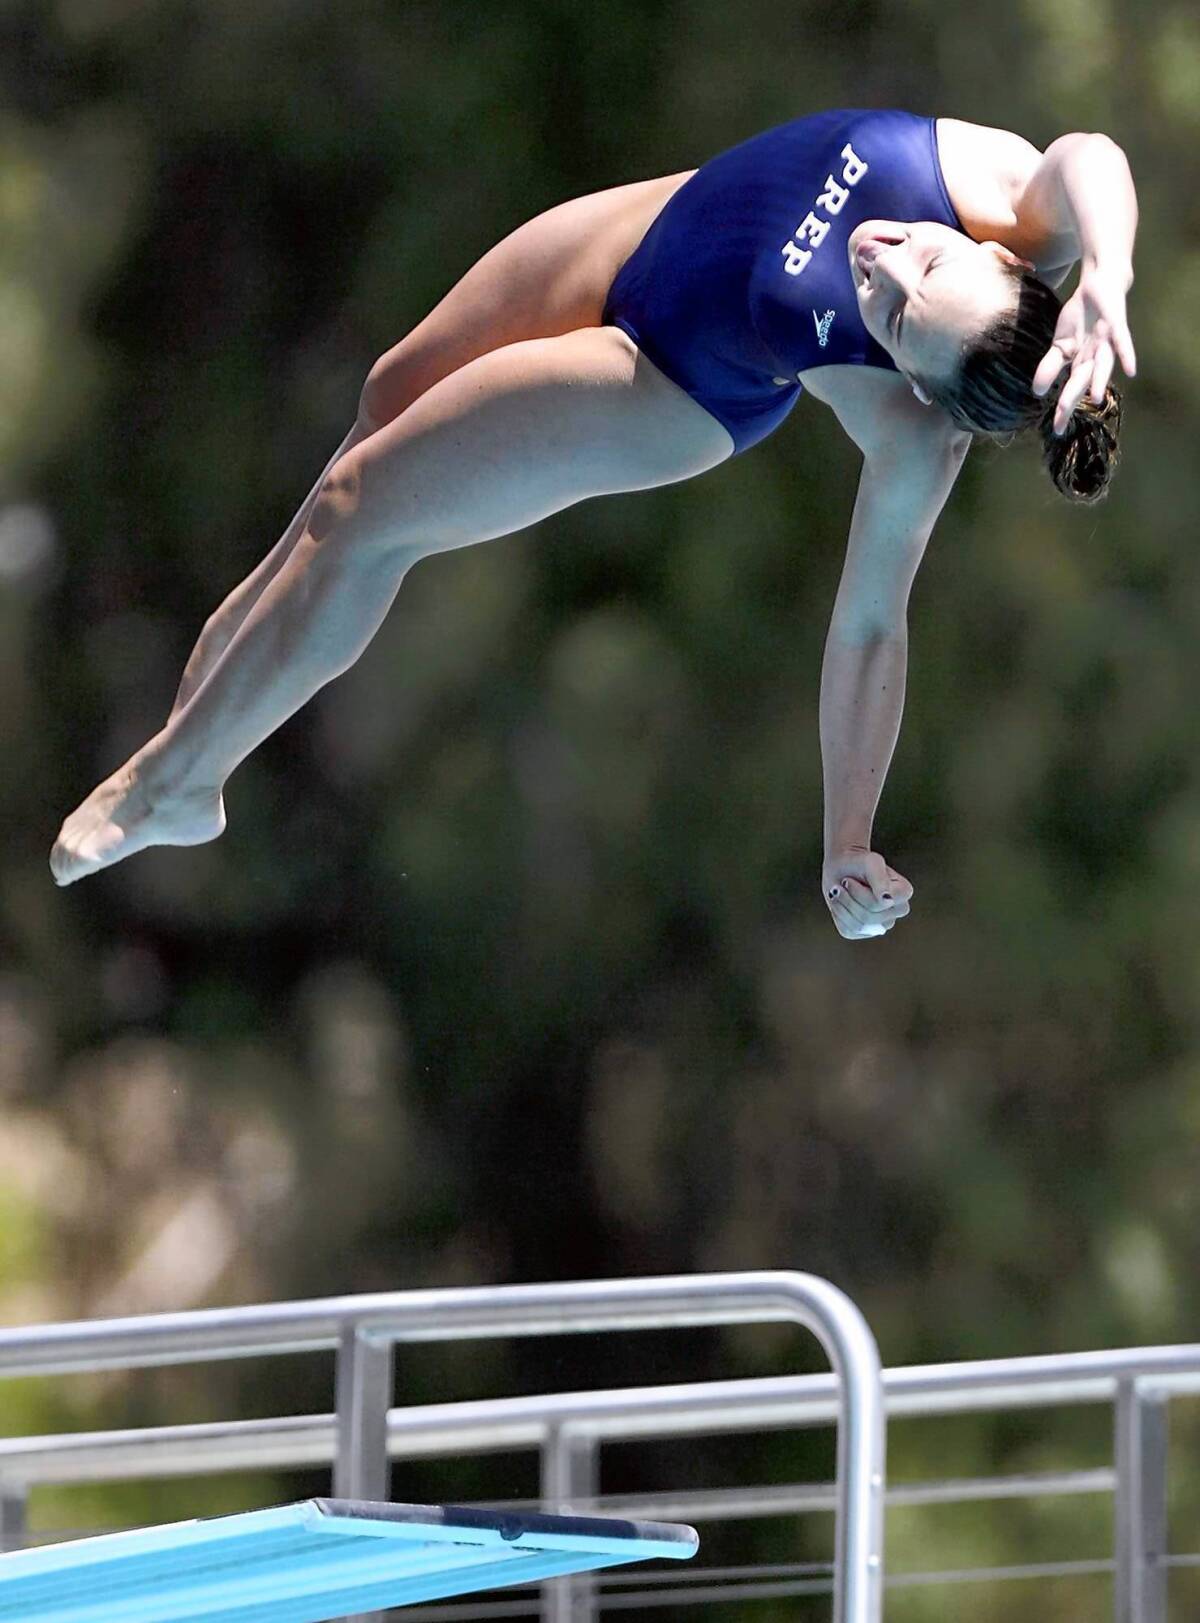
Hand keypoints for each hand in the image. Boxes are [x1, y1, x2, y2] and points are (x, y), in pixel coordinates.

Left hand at [823, 848, 912, 939]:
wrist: (843, 867)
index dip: (859, 893)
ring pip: (859, 926)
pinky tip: (839, 902)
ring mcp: (882, 923)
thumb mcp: (870, 863)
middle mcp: (897, 911)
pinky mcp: (864, 931)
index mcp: (904, 893)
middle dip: (849, 899)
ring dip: (842, 906)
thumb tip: (887, 900)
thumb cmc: (859, 863)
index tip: (848, 880)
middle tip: (842, 884)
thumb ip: (880, 878)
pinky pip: (849, 931)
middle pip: (869, 917)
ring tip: (837, 891)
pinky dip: (839, 915)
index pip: (879, 905)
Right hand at [1031, 263, 1135, 434]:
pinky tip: (1131, 370)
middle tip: (1061, 419)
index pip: (1070, 389)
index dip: (1064, 409)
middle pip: (1082, 380)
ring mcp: (1106, 341)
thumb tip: (1037, 392)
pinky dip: (1127, 354)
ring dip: (1100, 381)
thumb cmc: (1082, 317)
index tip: (1057, 431)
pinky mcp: (1116, 324)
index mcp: (1080, 362)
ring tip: (1094, 398)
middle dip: (1072, 398)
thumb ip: (1050, 367)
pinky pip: (1122, 340)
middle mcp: (1095, 356)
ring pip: (1102, 364)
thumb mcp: (1060, 344)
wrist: (1100, 284)